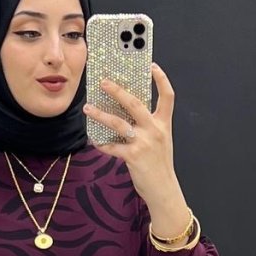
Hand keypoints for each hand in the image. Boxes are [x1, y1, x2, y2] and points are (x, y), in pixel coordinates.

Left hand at [83, 62, 179, 208]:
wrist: (163, 189)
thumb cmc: (159, 165)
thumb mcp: (161, 140)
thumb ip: (149, 125)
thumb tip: (127, 112)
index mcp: (163, 124)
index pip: (168, 96)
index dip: (161, 79)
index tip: (153, 66)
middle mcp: (154, 130)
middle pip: (135, 103)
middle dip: (117, 91)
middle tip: (103, 82)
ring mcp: (143, 143)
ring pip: (118, 123)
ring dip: (100, 115)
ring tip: (88, 108)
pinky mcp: (133, 156)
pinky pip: (112, 147)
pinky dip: (101, 143)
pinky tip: (94, 140)